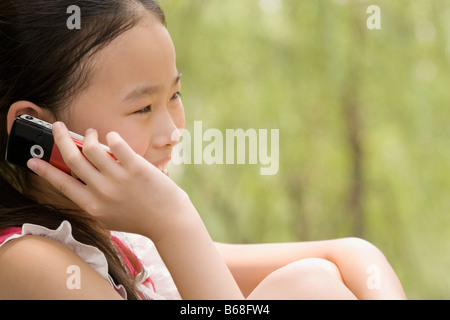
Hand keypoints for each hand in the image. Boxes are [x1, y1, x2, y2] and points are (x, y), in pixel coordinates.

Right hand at [27, 122, 191, 238]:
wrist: (168, 222)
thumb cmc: (140, 219)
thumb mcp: (109, 216)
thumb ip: (93, 200)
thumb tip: (81, 176)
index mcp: (92, 205)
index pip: (61, 183)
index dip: (44, 170)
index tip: (32, 160)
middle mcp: (102, 191)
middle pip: (72, 159)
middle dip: (60, 139)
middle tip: (57, 126)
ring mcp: (119, 179)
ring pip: (92, 148)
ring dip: (88, 135)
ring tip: (91, 133)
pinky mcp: (136, 167)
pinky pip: (116, 143)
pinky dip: (112, 136)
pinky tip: (113, 137)